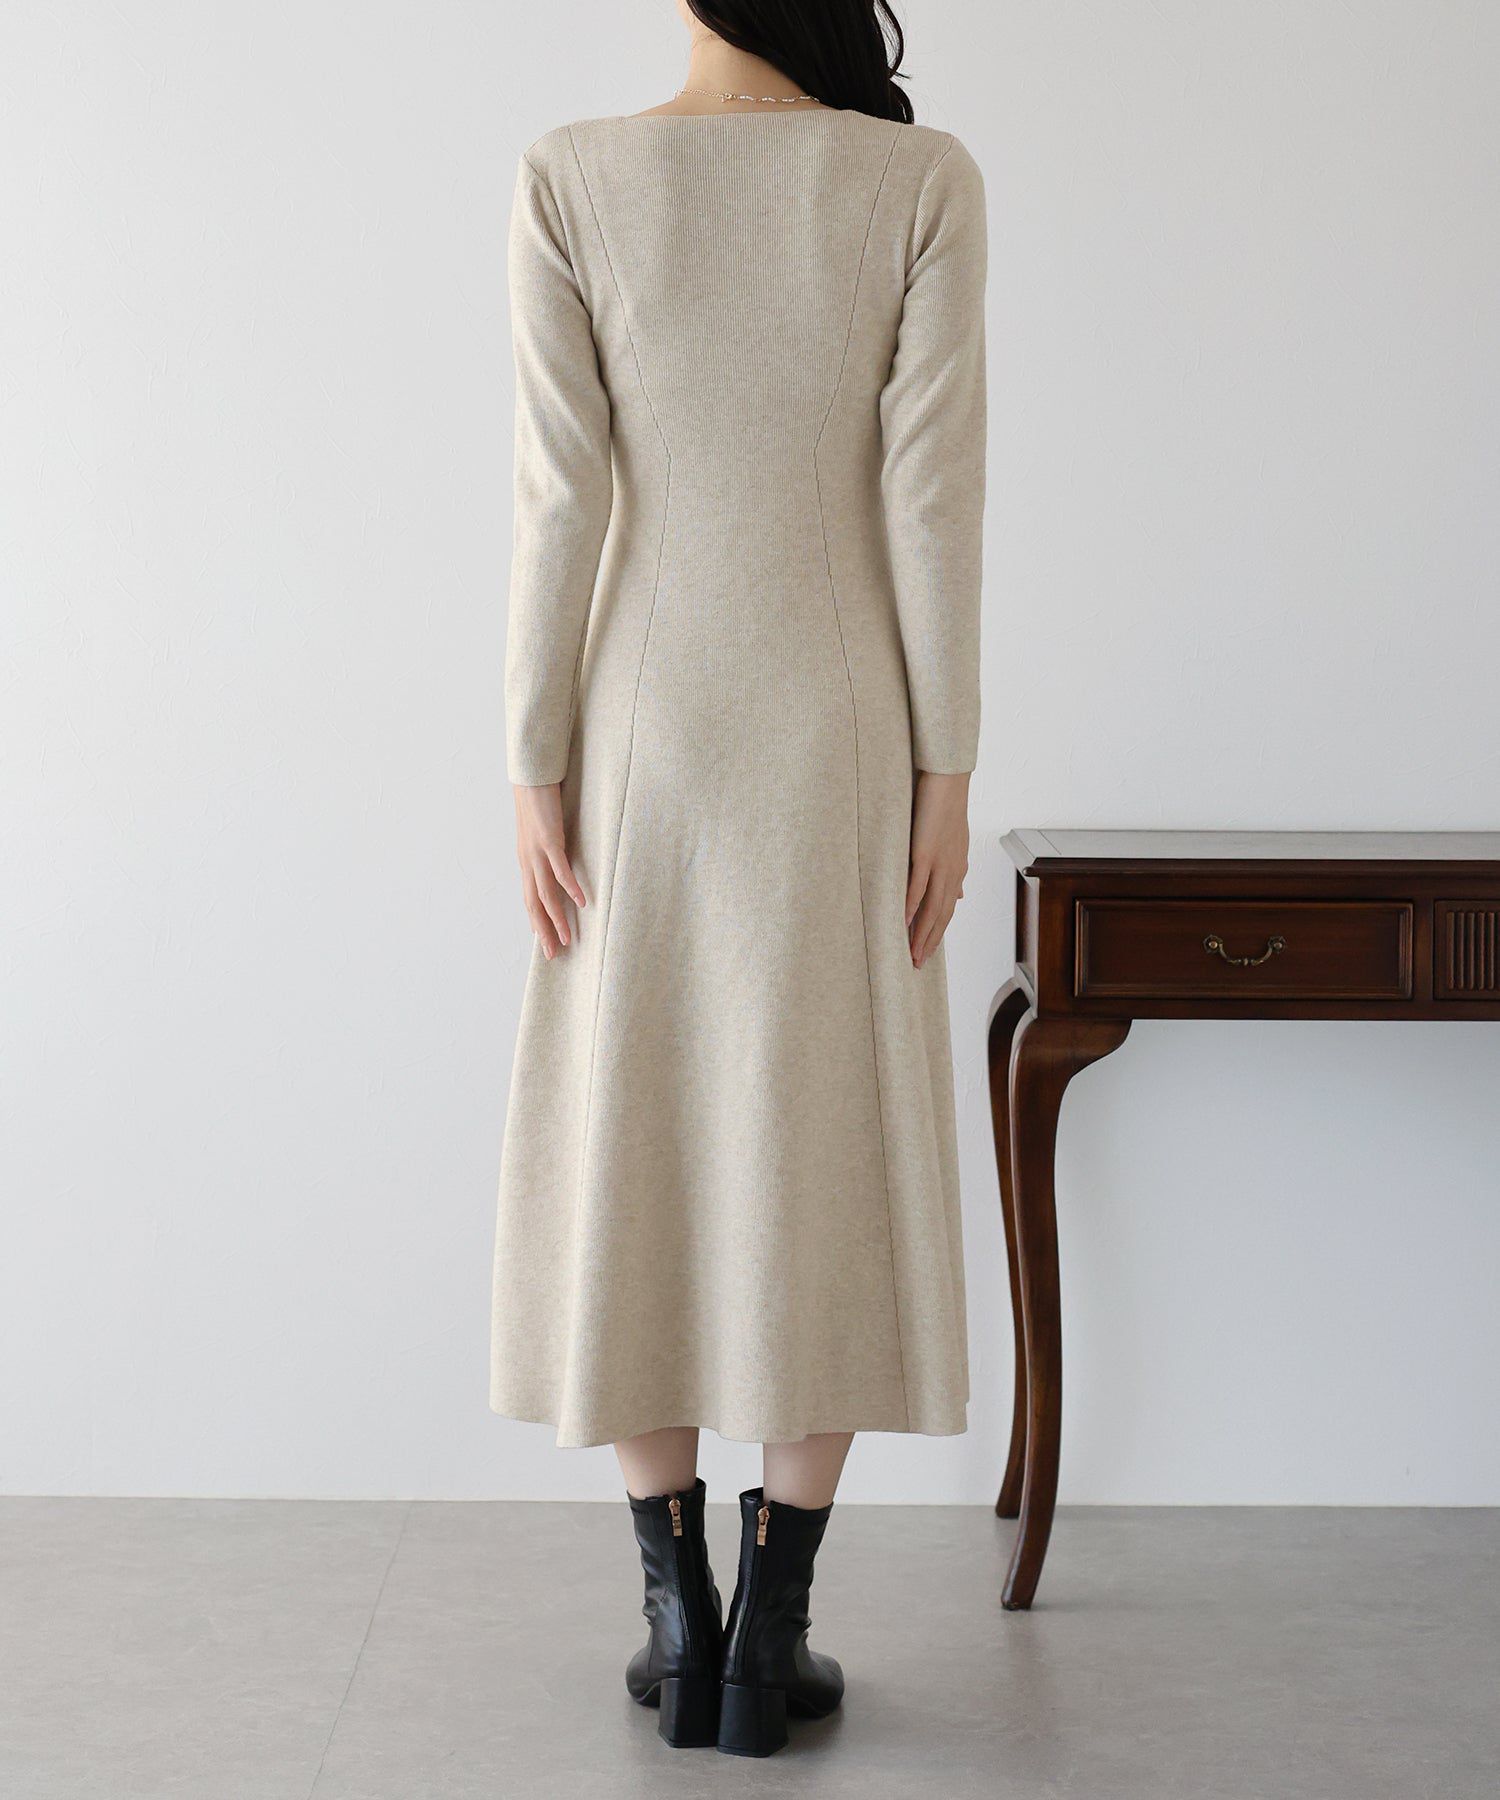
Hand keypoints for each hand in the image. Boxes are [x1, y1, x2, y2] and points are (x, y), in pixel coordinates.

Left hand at [514, 782, 585, 959]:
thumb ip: (546, 853)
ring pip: (546, 893)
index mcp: (526, 862)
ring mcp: (537, 853)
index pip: (530, 900)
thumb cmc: (537, 805)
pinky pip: (560, 870)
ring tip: (568, 938)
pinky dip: (570, 888)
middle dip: (544, 931)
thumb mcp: (539, 835)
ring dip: (556, 918)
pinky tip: (581, 902)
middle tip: (553, 954)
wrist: (531, 779)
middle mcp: (528, 862)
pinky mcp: (550, 840)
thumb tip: (555, 867)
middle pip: (534, 904)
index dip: (537, 923)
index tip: (545, 944)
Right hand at [905, 771, 969, 968]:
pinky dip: (911, 905)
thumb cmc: (945, 808)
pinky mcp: (926, 852)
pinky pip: (918, 884)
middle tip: (917, 964)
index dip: (937, 933)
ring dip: (921, 932)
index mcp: (957, 869)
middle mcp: (952, 871)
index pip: (947, 909)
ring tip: (911, 953)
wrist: (948, 780)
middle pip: (941, 915)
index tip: (926, 952)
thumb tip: (959, 896)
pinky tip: (903, 921)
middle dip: (930, 941)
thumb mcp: (953, 843)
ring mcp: (940, 863)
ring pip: (931, 906)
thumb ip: (954, 871)